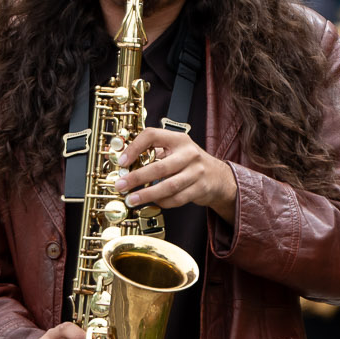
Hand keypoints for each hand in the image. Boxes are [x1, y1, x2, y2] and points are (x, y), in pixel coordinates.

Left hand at [117, 128, 237, 218]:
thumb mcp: (175, 149)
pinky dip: (162, 202)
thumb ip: (154, 152)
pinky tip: (153, 202)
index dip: (134, 147)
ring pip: (168, 186)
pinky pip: (177, 198)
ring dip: (147, 194)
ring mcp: (196, 172)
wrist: (218, 176)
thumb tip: (125, 163)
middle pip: (159, 167)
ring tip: (132, 199)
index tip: (122, 161)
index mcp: (178, 139)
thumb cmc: (189, 162)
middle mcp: (189, 154)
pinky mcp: (200, 188)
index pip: (152, 136)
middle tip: (121, 185)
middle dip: (137, 178)